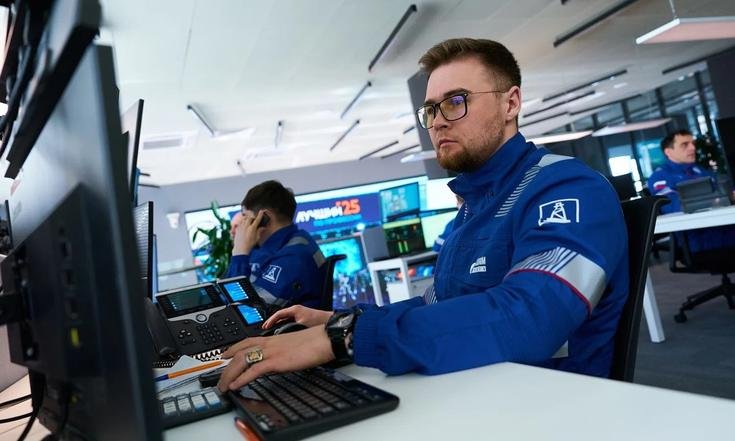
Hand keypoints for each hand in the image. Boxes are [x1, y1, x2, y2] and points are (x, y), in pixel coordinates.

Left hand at [217, 326, 334, 391]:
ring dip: (229, 374)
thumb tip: (273, 365)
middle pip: (239, 352)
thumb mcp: (290, 347)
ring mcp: (271, 351)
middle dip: (226, 367)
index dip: (232, 348)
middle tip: (219, 378)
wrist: (323, 340)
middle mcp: (268, 343)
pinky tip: (236, 385)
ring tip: (223, 386)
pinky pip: (254, 370)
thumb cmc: (312, 343)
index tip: (224, 355)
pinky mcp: (276, 361)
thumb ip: (278, 354)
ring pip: (242, 360)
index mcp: (272, 339)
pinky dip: (242, 378)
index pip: (246, 342)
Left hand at [232, 210, 264, 255]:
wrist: (241, 249)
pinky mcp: (237, 229)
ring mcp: (241, 227)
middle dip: (252, 217)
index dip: (260, 215)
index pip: (257, 219)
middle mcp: (246, 226)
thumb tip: (262, 228)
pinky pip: (240, 223)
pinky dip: (243, 222)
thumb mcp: (257, 238)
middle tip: (254, 219)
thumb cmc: (249, 245)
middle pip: (250, 218)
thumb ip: (259, 232)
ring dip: (247, 219)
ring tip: (249, 221)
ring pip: (244, 219)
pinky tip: (244, 224)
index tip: (261, 211)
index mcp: (252, 228)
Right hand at [261, 305, 331, 329]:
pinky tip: (283, 333)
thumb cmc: (319, 321)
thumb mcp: (302, 324)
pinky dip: (284, 326)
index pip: (278, 314)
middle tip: (265, 328)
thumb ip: (290, 327)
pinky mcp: (301, 319)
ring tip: (271, 331)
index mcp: (294, 309)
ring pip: (284, 319)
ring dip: (278, 325)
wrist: (329, 322)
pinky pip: (289, 322)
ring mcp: (298, 315)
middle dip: (272, 322)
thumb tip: (280, 333)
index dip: (270, 320)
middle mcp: (296, 310)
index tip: (265, 326)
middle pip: (280, 316)